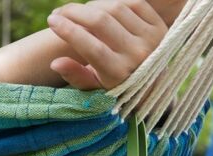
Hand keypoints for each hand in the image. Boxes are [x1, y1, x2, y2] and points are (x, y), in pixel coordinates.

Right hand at [47, 0, 167, 89]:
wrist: (154, 88)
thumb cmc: (118, 89)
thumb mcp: (97, 89)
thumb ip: (77, 77)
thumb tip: (55, 62)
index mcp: (120, 74)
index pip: (91, 47)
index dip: (69, 31)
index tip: (51, 22)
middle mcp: (138, 55)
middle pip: (101, 22)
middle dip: (74, 12)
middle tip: (59, 13)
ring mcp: (152, 39)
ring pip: (115, 8)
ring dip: (91, 5)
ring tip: (77, 12)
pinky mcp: (160, 27)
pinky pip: (133, 3)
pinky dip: (113, 3)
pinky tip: (99, 8)